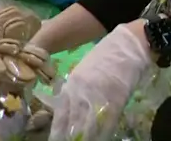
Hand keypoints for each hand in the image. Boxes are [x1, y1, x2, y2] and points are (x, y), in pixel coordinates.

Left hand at [48, 21, 152, 139]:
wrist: (125, 46)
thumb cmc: (102, 57)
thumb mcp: (82, 72)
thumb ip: (74, 88)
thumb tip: (66, 104)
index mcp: (72, 83)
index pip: (61, 110)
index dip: (58, 125)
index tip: (53, 136)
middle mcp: (81, 91)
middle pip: (72, 119)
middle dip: (67, 134)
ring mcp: (98, 96)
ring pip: (88, 123)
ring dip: (83, 136)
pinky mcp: (115, 99)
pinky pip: (107, 121)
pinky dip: (103, 132)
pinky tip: (100, 138)